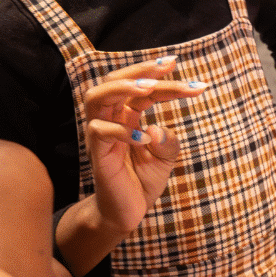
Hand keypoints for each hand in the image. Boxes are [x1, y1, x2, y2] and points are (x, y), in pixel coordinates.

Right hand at [81, 59, 202, 236]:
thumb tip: (158, 130)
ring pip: (97, 98)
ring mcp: (101, 135)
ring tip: (149, 88)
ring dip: (122, 88)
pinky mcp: (98, 154)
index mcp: (127, 115)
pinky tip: (144, 140)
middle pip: (114, 80)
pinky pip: (100, 132)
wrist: (127, 213)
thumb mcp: (166, 158)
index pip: (142, 88)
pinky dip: (123, 131)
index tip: (178, 64)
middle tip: (168, 66)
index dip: (159, 75)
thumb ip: (169, 142)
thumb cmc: (143, 181)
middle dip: (141, 69)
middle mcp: (111, 119)